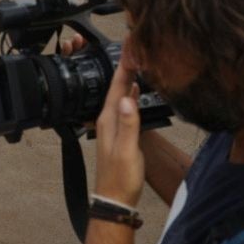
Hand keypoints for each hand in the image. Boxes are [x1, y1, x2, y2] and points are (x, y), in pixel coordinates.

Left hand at [93, 53, 144, 207]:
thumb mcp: (127, 151)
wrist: (114, 200)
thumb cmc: (120, 179)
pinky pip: (124, 106)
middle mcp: (108, 120)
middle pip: (117, 85)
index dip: (125, 63)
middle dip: (125, 63)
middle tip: (134, 43)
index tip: (130, 43)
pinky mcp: (119, 133)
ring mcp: (112, 126)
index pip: (117, 85)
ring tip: (135, 59)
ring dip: (127, 76)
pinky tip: (134, 89)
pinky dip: (130, 92)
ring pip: (120, 94)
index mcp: (108, 120)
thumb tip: (128, 98)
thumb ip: (128, 125)